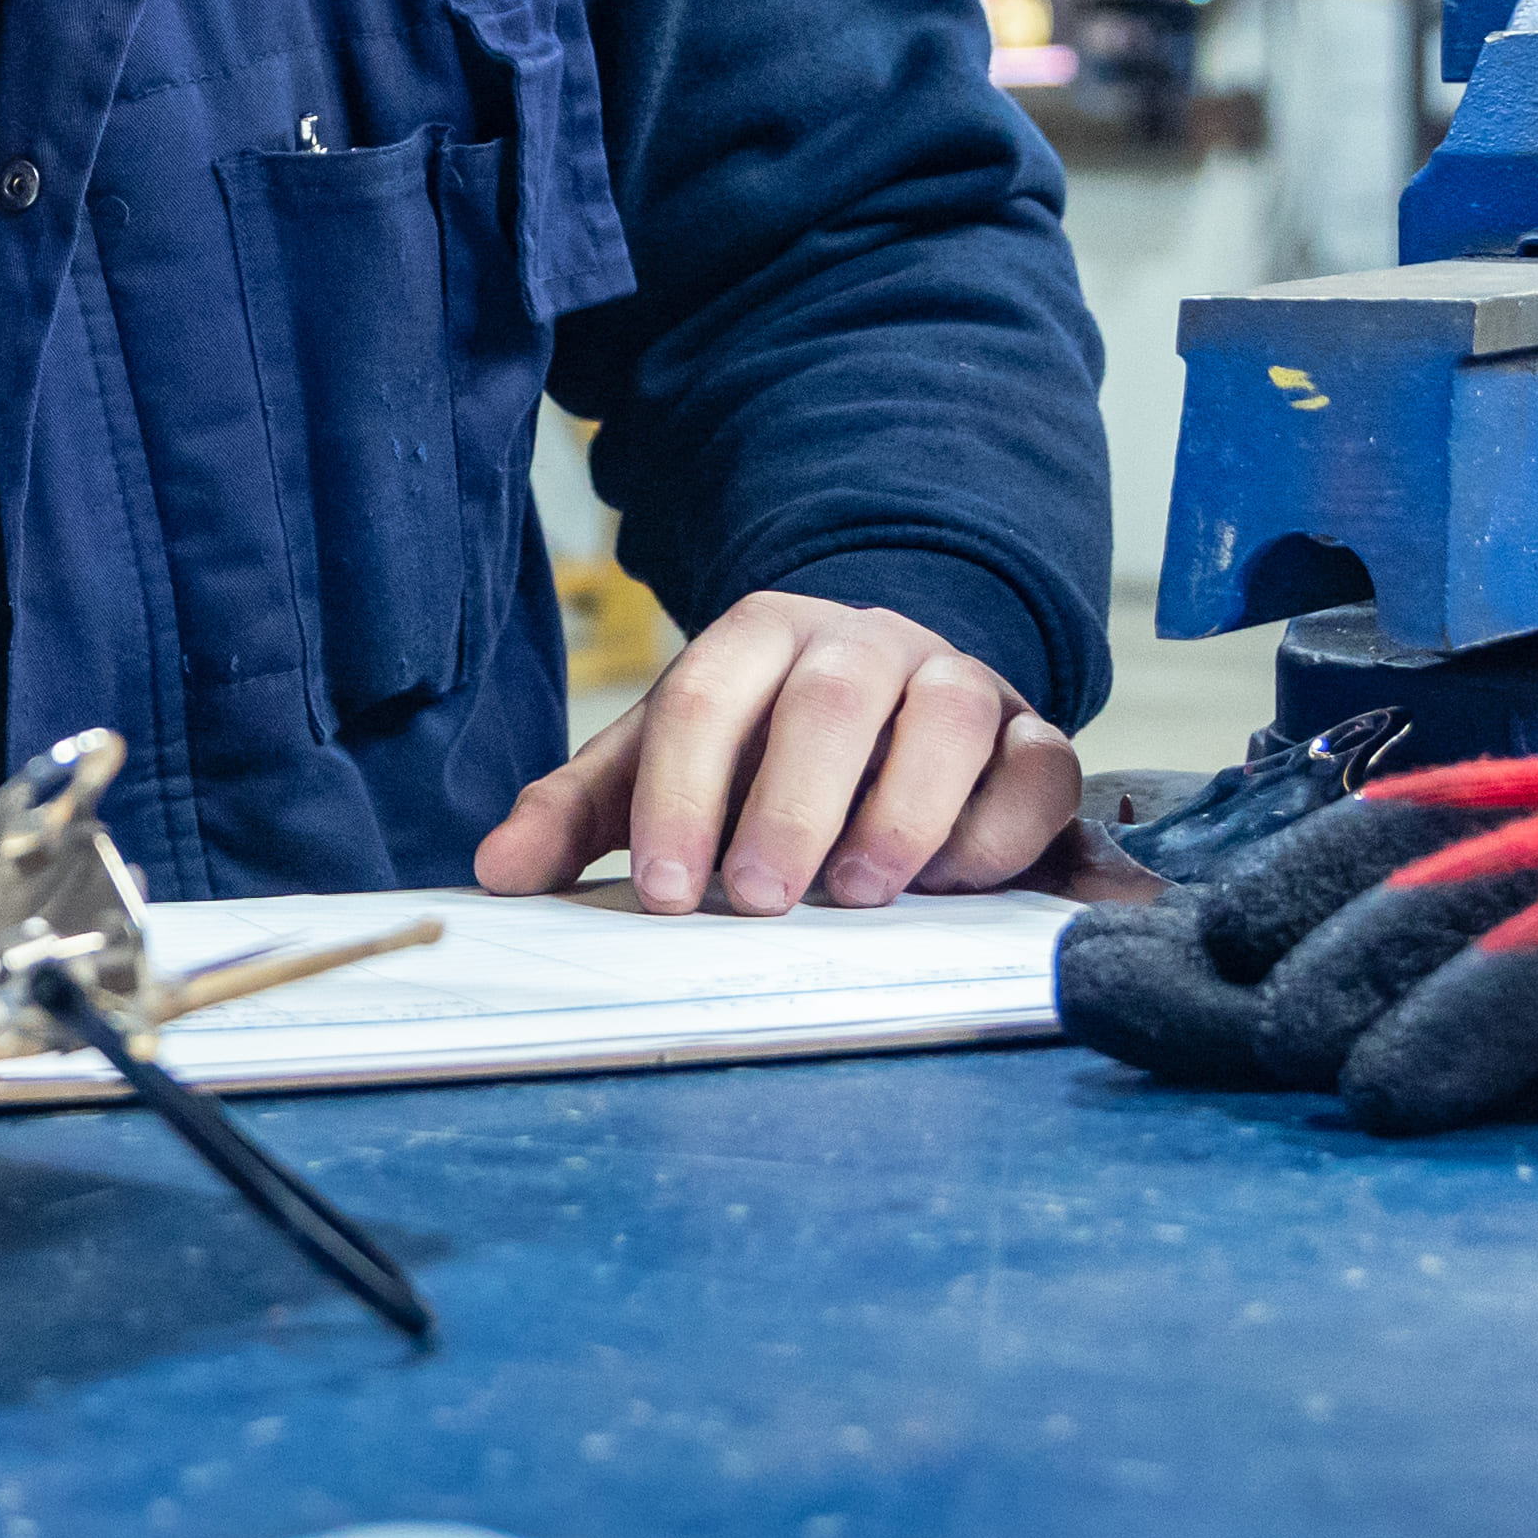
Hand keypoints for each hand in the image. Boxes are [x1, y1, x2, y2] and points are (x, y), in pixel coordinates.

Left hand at [473, 593, 1102, 914]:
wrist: (892, 708)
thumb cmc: (762, 751)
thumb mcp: (663, 767)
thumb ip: (583, 812)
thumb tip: (499, 871)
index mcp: (758, 638)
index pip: (705, 697)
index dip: (680, 795)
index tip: (668, 892)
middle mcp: (861, 644)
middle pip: (828, 700)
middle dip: (791, 805)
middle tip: (761, 899)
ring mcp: (956, 681)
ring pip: (948, 714)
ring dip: (904, 810)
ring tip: (863, 892)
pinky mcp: (1032, 734)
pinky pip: (1038, 764)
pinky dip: (1002, 827)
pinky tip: (957, 883)